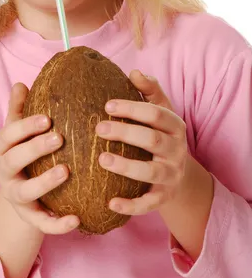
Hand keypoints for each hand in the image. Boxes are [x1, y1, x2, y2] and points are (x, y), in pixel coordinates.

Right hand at [0, 82, 79, 233]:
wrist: (19, 196)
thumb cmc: (23, 153)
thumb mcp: (17, 132)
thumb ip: (18, 109)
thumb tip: (20, 83)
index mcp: (1, 148)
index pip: (9, 135)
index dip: (26, 126)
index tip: (48, 117)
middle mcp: (3, 173)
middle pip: (13, 161)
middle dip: (34, 149)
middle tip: (59, 137)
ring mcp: (15, 196)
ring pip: (25, 192)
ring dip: (44, 182)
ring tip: (66, 172)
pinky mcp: (29, 217)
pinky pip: (42, 223)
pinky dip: (57, 224)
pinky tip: (76, 219)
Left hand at [96, 70, 187, 215]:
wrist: (179, 174)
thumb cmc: (160, 133)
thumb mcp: (161, 110)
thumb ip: (149, 89)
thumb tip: (134, 71)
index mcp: (175, 125)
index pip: (156, 114)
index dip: (132, 108)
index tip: (107, 105)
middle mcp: (176, 150)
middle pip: (152, 140)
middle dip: (125, 133)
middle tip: (98, 128)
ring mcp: (171, 174)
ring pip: (151, 172)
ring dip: (126, 167)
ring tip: (102, 159)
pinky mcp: (164, 197)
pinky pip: (149, 203)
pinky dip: (132, 205)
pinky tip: (111, 203)